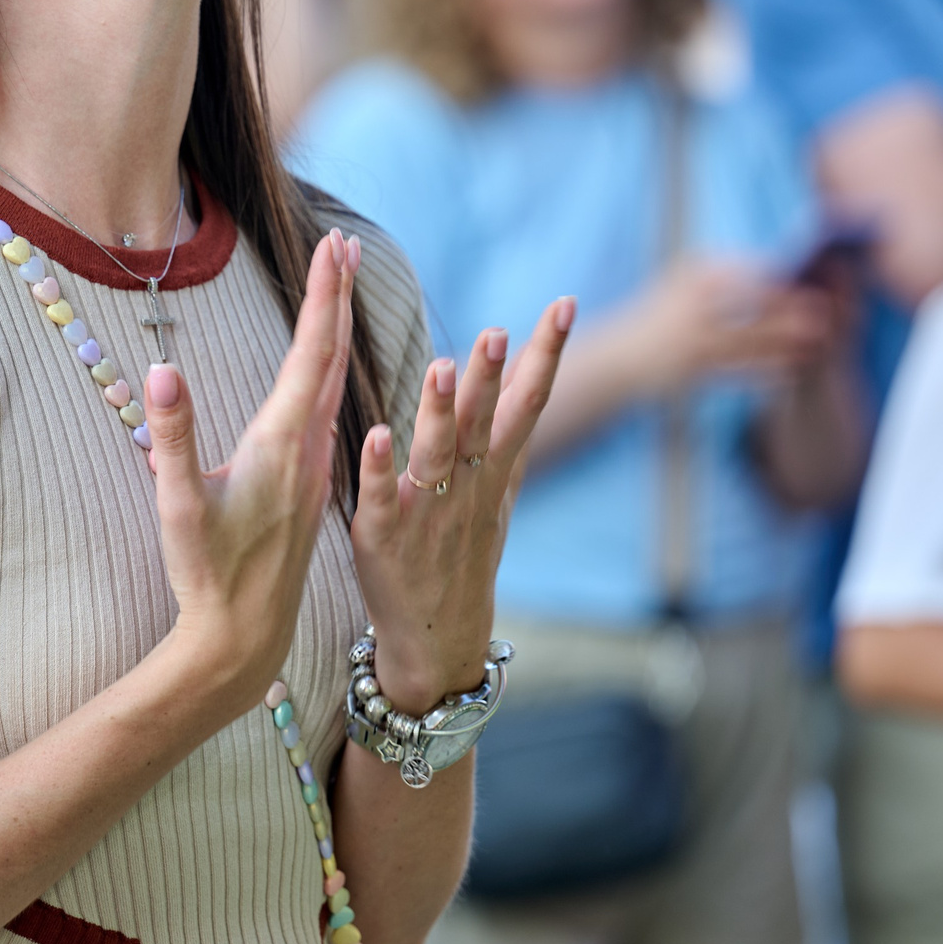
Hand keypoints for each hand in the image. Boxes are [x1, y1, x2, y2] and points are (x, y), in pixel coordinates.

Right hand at [142, 231, 361, 714]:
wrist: (245, 636)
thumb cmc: (208, 573)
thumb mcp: (180, 504)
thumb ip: (172, 436)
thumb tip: (162, 372)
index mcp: (281, 443)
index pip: (310, 353)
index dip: (322, 297)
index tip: (333, 247)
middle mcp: (308, 449)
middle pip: (330, 358)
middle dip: (336, 298)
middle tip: (342, 244)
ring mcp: (313, 467)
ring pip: (333, 384)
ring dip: (336, 331)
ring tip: (338, 287)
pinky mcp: (308, 484)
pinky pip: (328, 411)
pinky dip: (329, 370)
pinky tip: (327, 368)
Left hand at [355, 299, 574, 706]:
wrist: (437, 639)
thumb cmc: (462, 555)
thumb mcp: (497, 495)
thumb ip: (507, 436)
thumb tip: (530, 375)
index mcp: (492, 472)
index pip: (527, 404)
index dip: (547, 355)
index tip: (564, 304)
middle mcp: (467, 488)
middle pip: (485, 426)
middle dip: (493, 379)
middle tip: (498, 331)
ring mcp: (427, 514)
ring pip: (437, 456)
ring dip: (439, 413)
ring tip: (442, 368)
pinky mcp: (383, 538)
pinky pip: (382, 499)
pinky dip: (380, 470)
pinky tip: (378, 435)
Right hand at [616, 258, 834, 390]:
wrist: (616, 358)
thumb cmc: (657, 315)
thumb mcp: (681, 279)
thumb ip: (721, 269)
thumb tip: (773, 262)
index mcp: (691, 278)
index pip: (746, 273)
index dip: (782, 277)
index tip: (814, 277)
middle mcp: (690, 307)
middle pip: (752, 305)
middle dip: (790, 308)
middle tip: (827, 309)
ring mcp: (691, 340)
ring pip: (750, 340)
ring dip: (786, 342)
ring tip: (818, 342)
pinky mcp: (693, 371)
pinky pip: (739, 371)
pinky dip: (768, 370)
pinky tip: (792, 370)